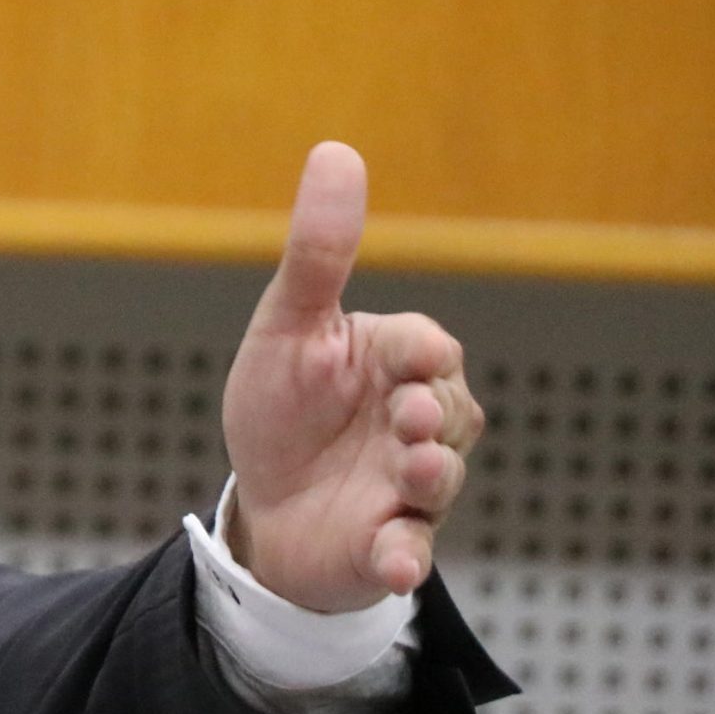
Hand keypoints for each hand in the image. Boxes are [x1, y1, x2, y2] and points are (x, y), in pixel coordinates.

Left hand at [222, 142, 484, 612]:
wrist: (264, 502)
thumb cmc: (283, 406)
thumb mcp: (287, 327)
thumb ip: (317, 252)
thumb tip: (336, 150)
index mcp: (400, 363)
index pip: (430, 348)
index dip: (423, 355)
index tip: (410, 362)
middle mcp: (420, 424)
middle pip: (450, 413)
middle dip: (434, 415)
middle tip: (409, 416)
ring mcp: (411, 488)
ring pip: (441, 481)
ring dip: (432, 477)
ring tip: (416, 471)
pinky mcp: (390, 544)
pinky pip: (410, 553)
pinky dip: (404, 559)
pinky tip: (393, 562)